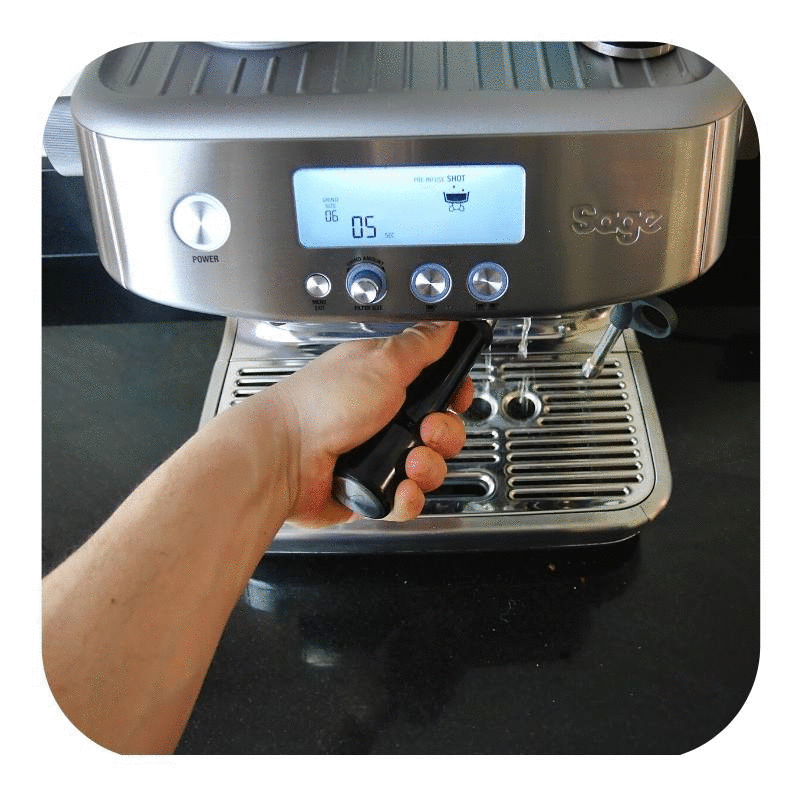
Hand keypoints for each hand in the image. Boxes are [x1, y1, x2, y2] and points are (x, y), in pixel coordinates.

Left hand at [258, 321, 473, 526]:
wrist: (283, 460)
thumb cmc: (319, 405)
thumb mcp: (380, 363)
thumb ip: (419, 345)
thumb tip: (444, 324)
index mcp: (383, 379)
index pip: (435, 385)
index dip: (452, 393)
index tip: (456, 398)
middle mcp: (381, 417)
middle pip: (439, 429)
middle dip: (443, 434)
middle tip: (426, 432)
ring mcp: (376, 455)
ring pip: (428, 467)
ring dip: (427, 468)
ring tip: (408, 463)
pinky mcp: (371, 490)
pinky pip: (407, 499)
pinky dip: (407, 497)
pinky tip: (397, 488)